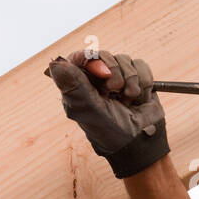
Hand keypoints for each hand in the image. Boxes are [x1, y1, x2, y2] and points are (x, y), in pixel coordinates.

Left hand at [46, 50, 168, 177]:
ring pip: (124, 59)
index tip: (102, 73)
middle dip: (114, 72)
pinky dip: (143, 82)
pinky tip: (139, 99)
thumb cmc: (110, 132)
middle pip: (103, 55)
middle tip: (115, 90)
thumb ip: (74, 87)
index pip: (79, 58)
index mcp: (79, 86)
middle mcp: (96, 80)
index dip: (91, 59)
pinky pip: (140, 65)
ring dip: (131, 81)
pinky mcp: (136, 79)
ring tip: (128, 100)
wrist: (142, 142)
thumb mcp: (90, 111)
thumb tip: (55, 63)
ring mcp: (117, 78)